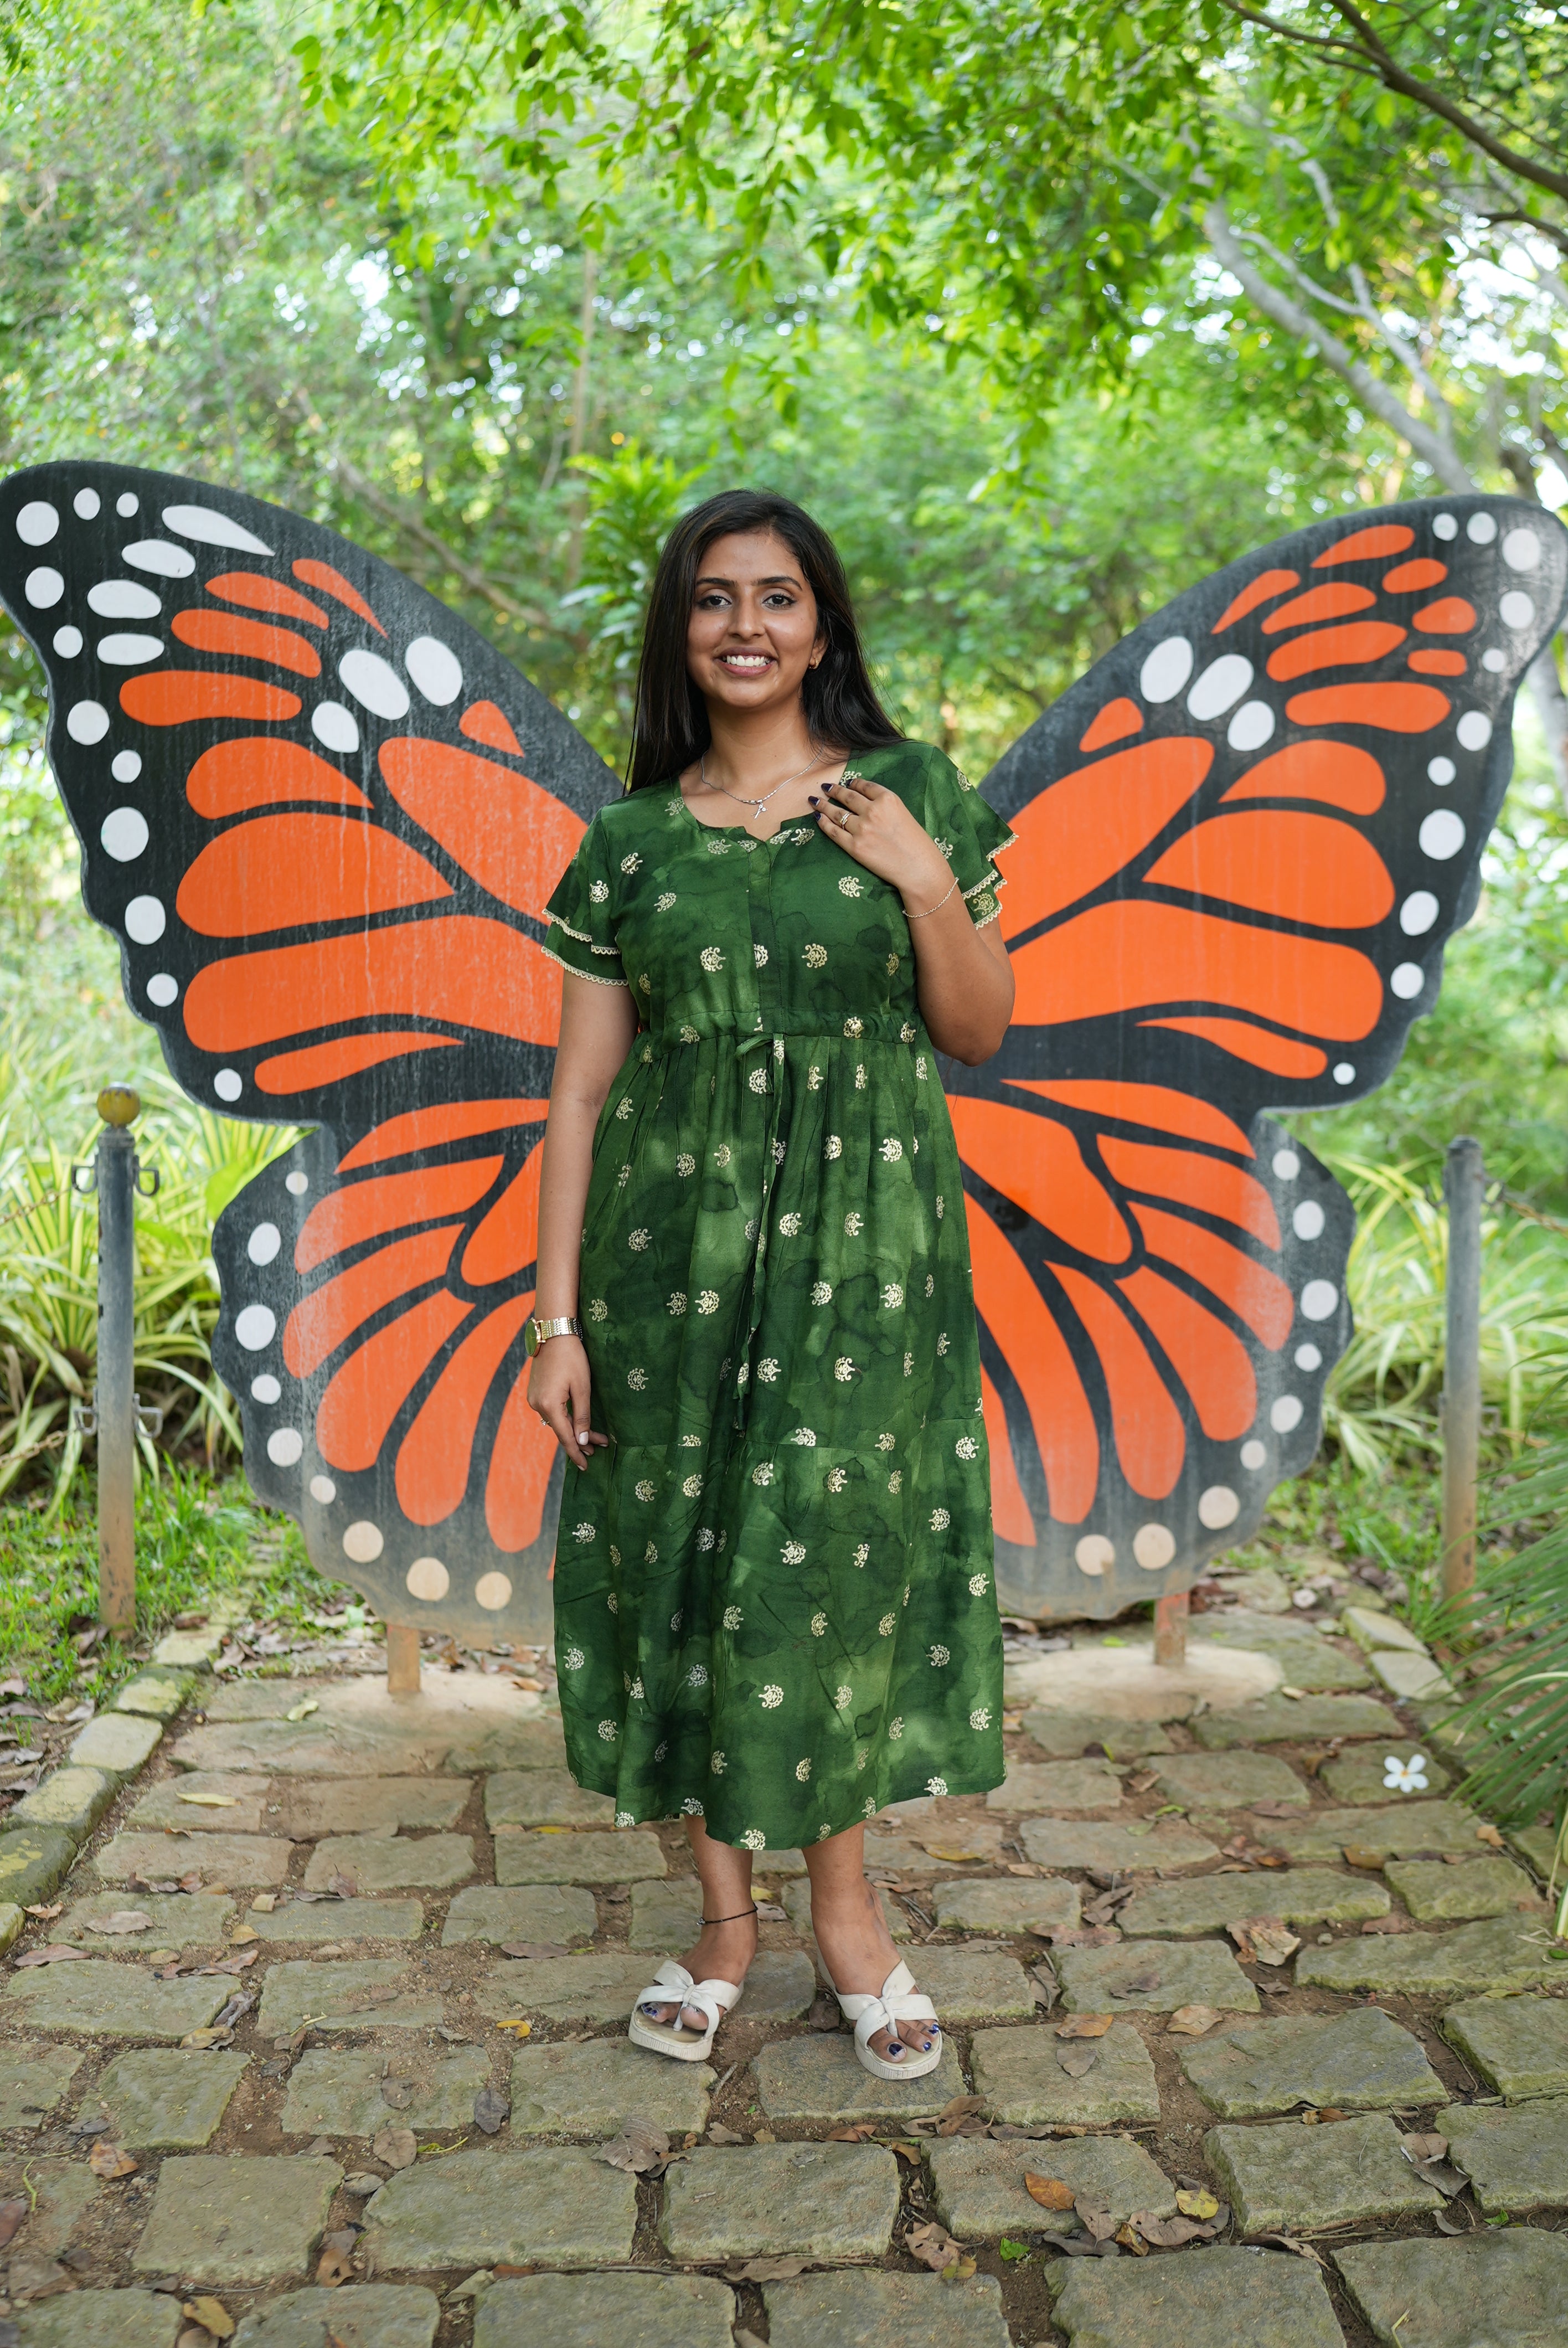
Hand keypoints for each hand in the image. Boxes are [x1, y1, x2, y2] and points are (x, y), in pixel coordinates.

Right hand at [527, 1335, 607, 1469]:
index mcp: (549, 1405)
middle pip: (560, 1431)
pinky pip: (551, 1412)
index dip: (577, 1452)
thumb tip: (583, 1440)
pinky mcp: (535, 1393)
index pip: (565, 1437)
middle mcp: (537, 1405)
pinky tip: (574, 1423)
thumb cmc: (572, 1357)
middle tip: (596, 1452)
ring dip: (572, 1430)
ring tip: (590, 1440)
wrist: (553, 1333)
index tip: (586, 1466)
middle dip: (579, 1441)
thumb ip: (582, 1415)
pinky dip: (563, 1419)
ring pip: (555, 1422)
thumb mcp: (582, 1387)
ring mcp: (534, 1399)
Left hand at [810, 774, 952, 911]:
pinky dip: (823, 822)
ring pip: (836, 812)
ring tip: (814, 800)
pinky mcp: (854, 846)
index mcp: (888, 799)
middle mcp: (873, 810)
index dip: (853, 783)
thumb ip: (885, 805)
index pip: (864, 786)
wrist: (918, 868)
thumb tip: (864, 801)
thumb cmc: (916, 843)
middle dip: (834, 790)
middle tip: (824, 787)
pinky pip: (833, 831)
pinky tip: (817, 817)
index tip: (847, 782)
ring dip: (823, 805)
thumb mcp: (904, 813)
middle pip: (847, 796)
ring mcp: (862, 829)